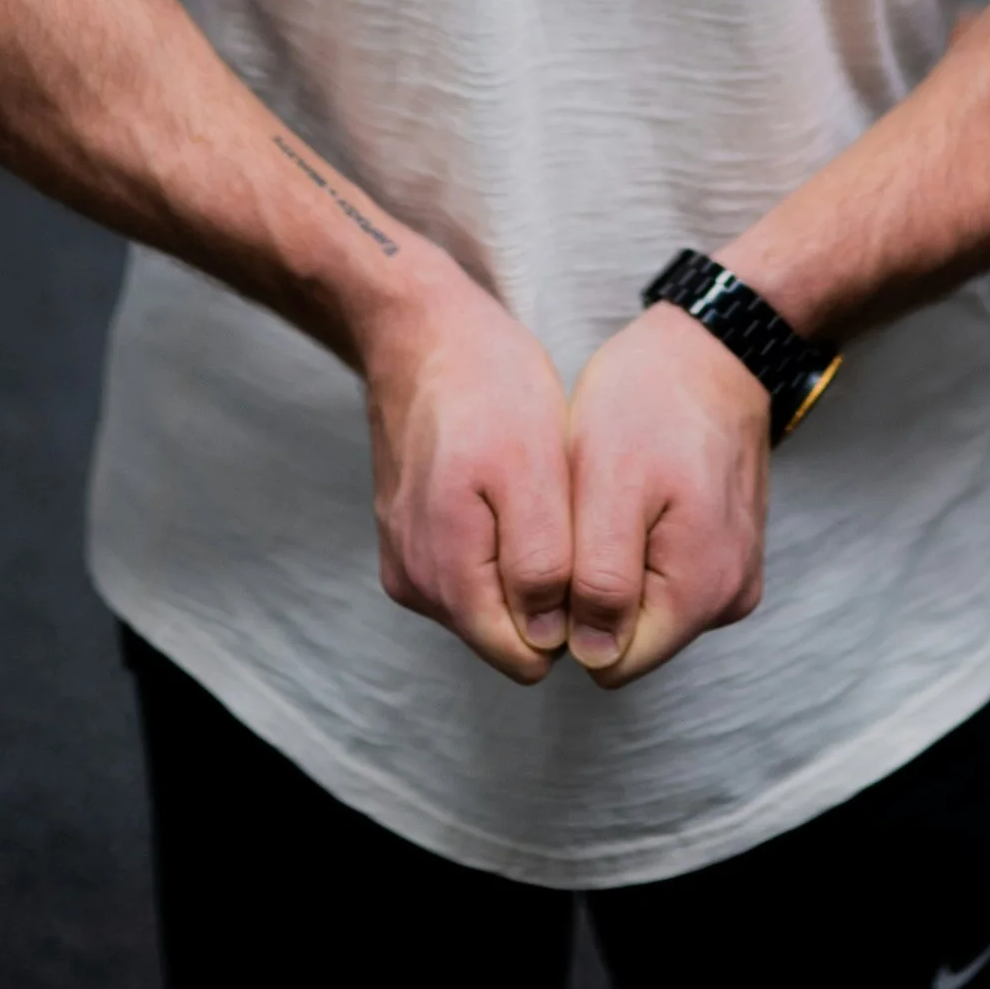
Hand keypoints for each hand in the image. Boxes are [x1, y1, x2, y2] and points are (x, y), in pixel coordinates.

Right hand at [357, 253, 576, 683]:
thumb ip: (541, 564)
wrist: (419, 330)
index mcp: (445, 576)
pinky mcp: (411, 537)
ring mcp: (406, 560)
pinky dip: (501, 539)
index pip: (527, 658)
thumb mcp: (533, 470)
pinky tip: (510, 484)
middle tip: (561, 507)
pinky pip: (473, 569)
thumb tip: (550, 642)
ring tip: (537, 489)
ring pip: (493, 602)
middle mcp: (414, 584)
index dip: (572, 616)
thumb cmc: (486, 386)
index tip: (583, 546)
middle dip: (549, 589)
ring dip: (526, 561)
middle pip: (508, 634)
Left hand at [562, 303, 771, 688]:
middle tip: (584, 509)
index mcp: (701, 591)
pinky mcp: (726, 552)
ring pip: (642, 608)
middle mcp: (729, 599)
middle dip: (589, 589)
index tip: (564, 542)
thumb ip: (600, 579)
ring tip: (609, 494)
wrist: (712, 348)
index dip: (567, 614)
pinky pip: (663, 578)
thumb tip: (591, 658)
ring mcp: (733, 576)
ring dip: (611, 564)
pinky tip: (631, 493)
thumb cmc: (650, 402)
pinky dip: (636, 546)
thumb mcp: (607, 483)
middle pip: (628, 638)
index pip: (609, 662)